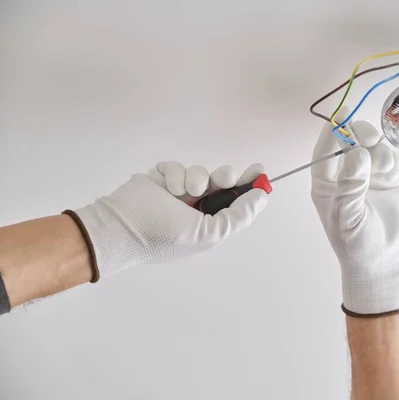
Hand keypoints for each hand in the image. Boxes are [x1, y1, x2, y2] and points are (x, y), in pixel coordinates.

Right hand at [70, 162, 267, 280]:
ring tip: (186, 192)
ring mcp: (177, 192)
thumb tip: (260, 198)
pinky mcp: (161, 178)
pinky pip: (177, 167)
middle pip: (221, 182)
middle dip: (226, 177)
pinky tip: (168, 188)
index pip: (234, 202)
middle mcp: (195, 207)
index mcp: (208, 224)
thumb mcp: (209, 234)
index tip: (259, 172)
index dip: (248, 187)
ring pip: (200, 172)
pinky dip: (175, 175)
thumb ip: (238, 217)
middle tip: (223, 179)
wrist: (121, 227)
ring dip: (196, 179)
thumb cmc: (165, 236)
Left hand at [311, 108, 398, 315]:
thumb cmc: (356, 245)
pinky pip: (387, 157)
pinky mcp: (386, 179)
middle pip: (349, 142)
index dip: (332, 130)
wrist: (381, 262)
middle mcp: (344, 176)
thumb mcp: (349, 216)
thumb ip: (351, 185)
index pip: (324, 151)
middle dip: (359, 134)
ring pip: (370, 146)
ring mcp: (366, 176)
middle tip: (370, 139)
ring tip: (384, 168)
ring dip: (377, 149)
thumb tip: (355, 153)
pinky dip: (390, 158)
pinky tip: (391, 173)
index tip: (343, 113)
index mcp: (325, 184)